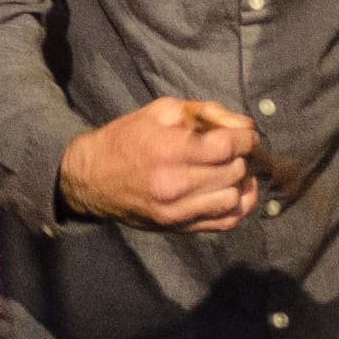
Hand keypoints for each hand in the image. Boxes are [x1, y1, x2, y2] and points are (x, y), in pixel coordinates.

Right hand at [61, 97, 263, 229]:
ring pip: (233, 199)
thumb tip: (242, 125)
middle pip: (233, 172)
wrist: (92, 179)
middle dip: (241, 157)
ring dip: (240, 182)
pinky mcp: (178, 228)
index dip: (244, 138)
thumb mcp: (161, 111)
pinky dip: (238, 207)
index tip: (246, 135)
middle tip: (234, 149)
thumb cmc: (127, 139)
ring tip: (233, 170)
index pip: (226, 147)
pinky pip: (224, 223)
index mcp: (167, 150)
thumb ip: (205, 112)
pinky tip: (235, 192)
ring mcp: (177, 211)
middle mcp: (173, 185)